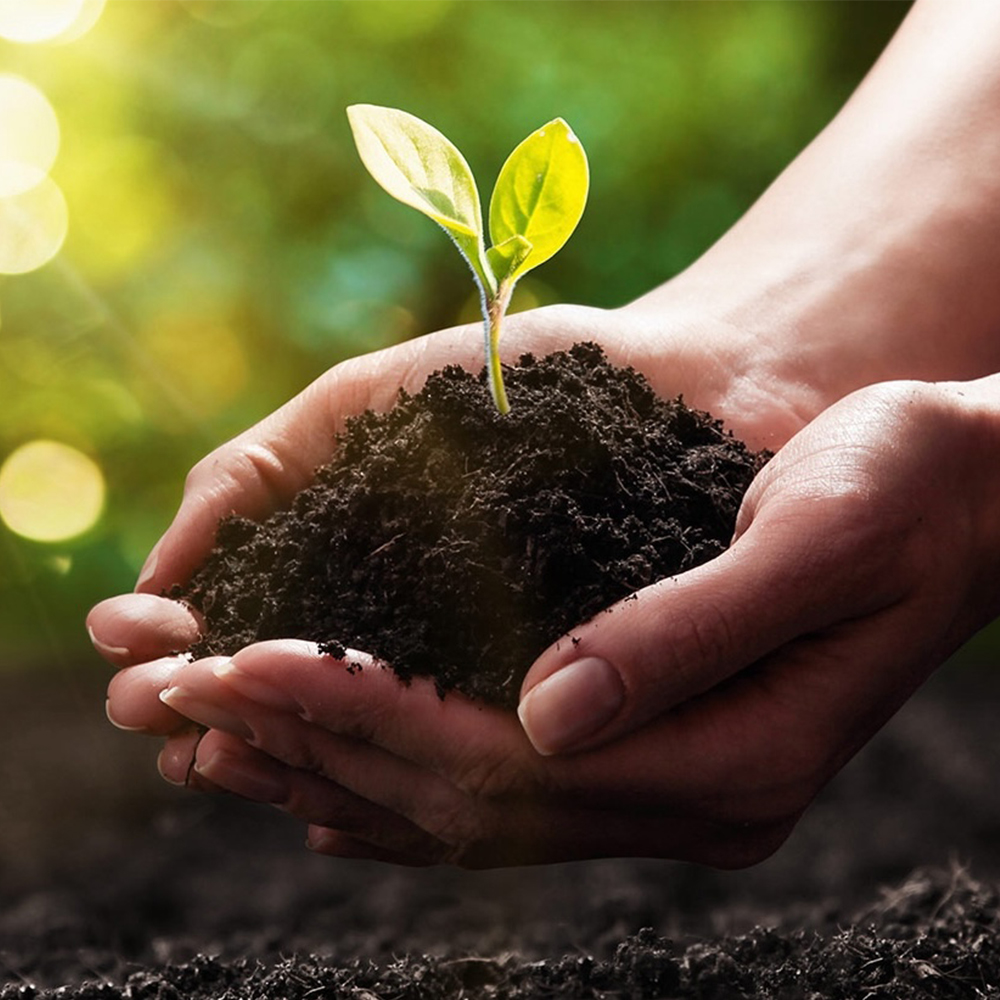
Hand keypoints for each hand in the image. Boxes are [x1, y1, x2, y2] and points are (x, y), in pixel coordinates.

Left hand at [101, 378, 999, 865]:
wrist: (962, 499)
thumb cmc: (902, 492)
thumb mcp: (814, 539)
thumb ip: (683, 635)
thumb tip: (540, 711)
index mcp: (735, 758)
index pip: (511, 761)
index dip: (370, 714)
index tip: (252, 661)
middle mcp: (698, 799)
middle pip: (474, 800)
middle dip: (327, 745)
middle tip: (194, 698)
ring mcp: (677, 789)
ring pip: (477, 810)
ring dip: (347, 769)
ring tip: (229, 735)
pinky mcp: (662, 755)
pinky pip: (510, 793)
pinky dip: (411, 780)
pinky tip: (334, 775)